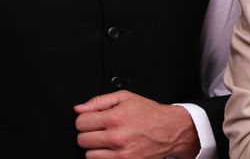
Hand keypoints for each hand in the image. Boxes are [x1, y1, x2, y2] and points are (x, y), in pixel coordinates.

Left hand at [74, 90, 199, 158]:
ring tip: (108, 140)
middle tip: (101, 130)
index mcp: (115, 118)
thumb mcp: (125, 98)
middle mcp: (116, 137)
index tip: (93, 120)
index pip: (80, 122)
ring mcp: (121, 154)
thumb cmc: (149, 113)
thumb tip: (79, 109)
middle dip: (89, 134)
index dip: (85, 120)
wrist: (170, 130)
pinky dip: (105, 157)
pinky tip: (113, 150)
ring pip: (89, 155)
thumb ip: (99, 101)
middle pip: (82, 140)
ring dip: (96, 148)